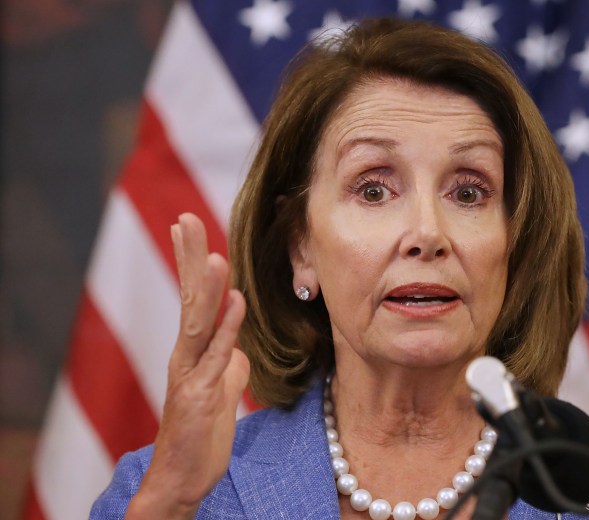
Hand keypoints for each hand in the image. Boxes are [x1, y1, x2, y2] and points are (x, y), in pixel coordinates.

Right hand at [127, 213, 249, 518]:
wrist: (182, 477)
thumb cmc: (200, 434)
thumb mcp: (221, 391)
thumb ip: (228, 364)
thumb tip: (237, 349)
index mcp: (191, 350)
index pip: (191, 295)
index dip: (190, 260)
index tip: (188, 224)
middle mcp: (185, 354)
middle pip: (189, 297)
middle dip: (190, 257)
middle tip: (188, 219)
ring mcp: (190, 373)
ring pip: (198, 321)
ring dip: (207, 286)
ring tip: (215, 253)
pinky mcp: (199, 395)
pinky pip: (216, 355)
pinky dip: (227, 326)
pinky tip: (237, 301)